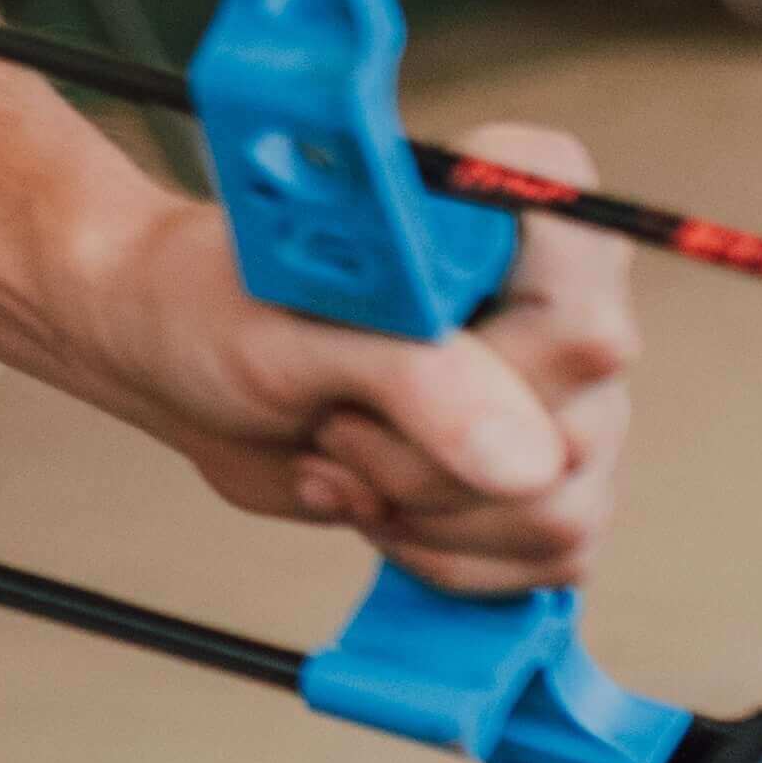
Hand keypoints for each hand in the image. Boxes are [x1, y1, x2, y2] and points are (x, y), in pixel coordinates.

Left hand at [57, 121, 637, 597]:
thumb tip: (532, 462)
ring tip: (341, 451)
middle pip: (572, 419)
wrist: (177, 366)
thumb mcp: (289, 334)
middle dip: (425, 453)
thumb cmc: (216, 310)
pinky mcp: (543, 481)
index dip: (505, 324)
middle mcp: (560, 299)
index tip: (400, 339)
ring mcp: (565, 398)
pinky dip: (441, 553)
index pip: (585, 255)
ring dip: (424, 509)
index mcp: (502, 208)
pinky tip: (372, 502)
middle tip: (333, 415)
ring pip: (559, 504)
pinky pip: (550, 554)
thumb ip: (414, 379)